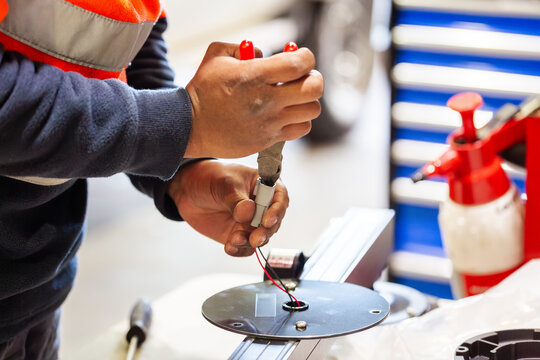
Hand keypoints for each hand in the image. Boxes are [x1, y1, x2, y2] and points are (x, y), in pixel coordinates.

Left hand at [167, 160, 288, 256]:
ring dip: (250, 243)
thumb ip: (236, 199)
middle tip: (254, 239)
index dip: (276, 211)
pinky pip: (245, 247)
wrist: (188, 190)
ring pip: (260, 237)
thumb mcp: (223, 184)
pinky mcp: (238, 234)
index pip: (280, 198)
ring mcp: (251, 221)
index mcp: (264, 185)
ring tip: (234, 240)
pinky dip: (239, 250)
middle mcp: (262, 205)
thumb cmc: (210, 177)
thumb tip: (249, 212)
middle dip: (264, 232)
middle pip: (273, 222)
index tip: (267, 221)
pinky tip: (229, 247)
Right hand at [185, 42, 322, 157]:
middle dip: (313, 79)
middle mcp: (267, 100)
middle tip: (301, 79)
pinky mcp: (269, 139)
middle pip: (314, 88)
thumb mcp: (216, 56)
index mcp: (256, 76)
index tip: (298, 58)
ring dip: (307, 102)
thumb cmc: (203, 90)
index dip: (305, 57)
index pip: (300, 63)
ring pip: (312, 111)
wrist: (190, 126)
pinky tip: (286, 115)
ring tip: (294, 99)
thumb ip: (242, 47)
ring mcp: (270, 122)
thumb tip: (262, 54)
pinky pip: (300, 129)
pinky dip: (299, 121)